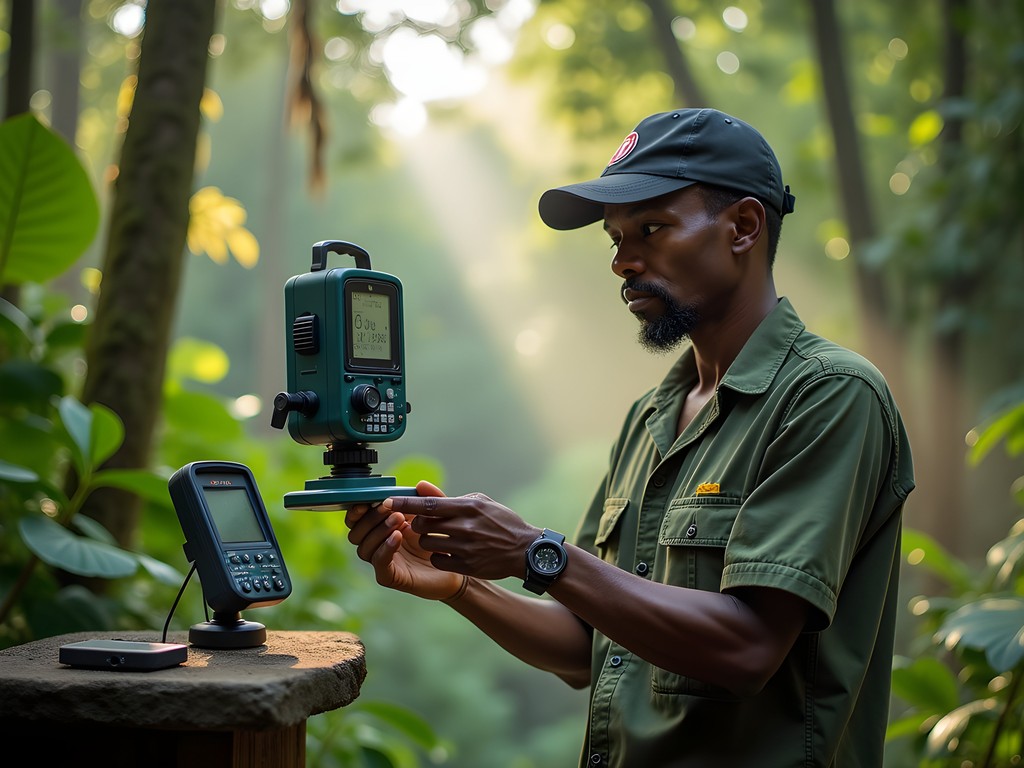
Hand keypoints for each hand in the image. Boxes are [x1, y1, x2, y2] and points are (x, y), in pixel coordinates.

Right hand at [344, 480, 463, 600]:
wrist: (454, 565)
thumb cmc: (439, 540)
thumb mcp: (434, 515)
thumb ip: (429, 498)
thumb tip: (420, 484)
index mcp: (380, 527)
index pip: (357, 519)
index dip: (356, 510)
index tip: (367, 501)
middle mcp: (377, 545)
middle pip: (355, 533)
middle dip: (370, 518)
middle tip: (389, 508)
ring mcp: (382, 561)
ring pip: (364, 548)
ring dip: (379, 531)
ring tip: (399, 520)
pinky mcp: (390, 576)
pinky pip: (379, 563)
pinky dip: (385, 548)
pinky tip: (397, 537)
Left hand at [384, 489, 539, 581]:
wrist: (525, 550)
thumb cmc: (501, 522)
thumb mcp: (479, 503)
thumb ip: (448, 497)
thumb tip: (420, 486)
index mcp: (468, 507)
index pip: (429, 504)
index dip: (405, 503)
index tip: (386, 501)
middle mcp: (466, 527)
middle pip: (423, 525)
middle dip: (418, 524)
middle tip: (424, 524)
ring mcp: (466, 548)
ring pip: (427, 543)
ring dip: (426, 540)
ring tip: (438, 537)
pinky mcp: (467, 566)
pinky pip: (437, 560)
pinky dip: (437, 555)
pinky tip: (447, 551)